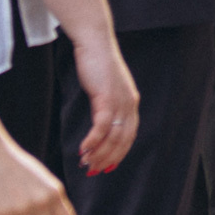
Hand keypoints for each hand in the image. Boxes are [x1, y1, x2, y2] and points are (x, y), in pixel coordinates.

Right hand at [69, 35, 139, 174]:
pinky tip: (82, 150)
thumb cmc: (97, 65)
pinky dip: (93, 141)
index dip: (119, 153)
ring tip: (85, 164)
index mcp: (131, 104)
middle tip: (93, 171)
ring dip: (98, 153)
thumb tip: (102, 119)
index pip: (129, 136)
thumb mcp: (106, 88)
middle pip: (122, 140)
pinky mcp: (107, 98)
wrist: (95, 43)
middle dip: (108, 158)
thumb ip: (107, 104)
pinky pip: (101, 126)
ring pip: (112, 136)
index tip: (108, 166)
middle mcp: (130, 105)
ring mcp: (120, 102)